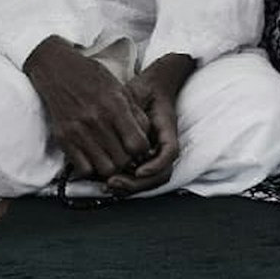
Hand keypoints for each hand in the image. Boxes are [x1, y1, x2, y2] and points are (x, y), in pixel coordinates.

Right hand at [24, 36, 154, 183]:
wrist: (57, 68)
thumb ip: (135, 113)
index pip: (138, 145)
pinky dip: (91, 167)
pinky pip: (83, 168)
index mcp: (115, 106)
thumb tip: (146, 137)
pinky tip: (95, 157)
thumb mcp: (120, 88)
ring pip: (105, 169)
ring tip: (112, 156)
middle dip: (129, 160)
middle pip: (123, 160)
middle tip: (127, 154)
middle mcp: (97, 121)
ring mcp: (78, 131)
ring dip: (112, 166)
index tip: (139, 146)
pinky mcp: (63, 138)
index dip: (143, 149)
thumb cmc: (92, 77)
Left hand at [105, 53, 194, 195]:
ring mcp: (155, 155)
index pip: (170, 153)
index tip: (138, 170)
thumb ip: (132, 113)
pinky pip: (139, 178)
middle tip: (113, 181)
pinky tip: (109, 181)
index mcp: (167, 131)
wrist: (146, 91)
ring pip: (150, 181)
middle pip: (160, 175)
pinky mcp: (143, 160)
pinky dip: (126, 183)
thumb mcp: (137, 97)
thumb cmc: (143, 92)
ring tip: (109, 184)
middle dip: (137, 182)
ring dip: (131, 187)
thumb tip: (123, 137)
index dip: (156, 165)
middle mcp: (164, 147)